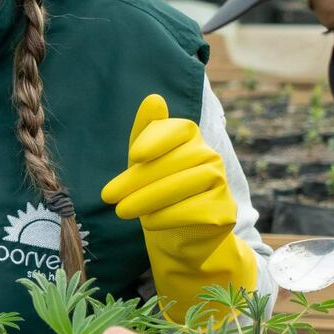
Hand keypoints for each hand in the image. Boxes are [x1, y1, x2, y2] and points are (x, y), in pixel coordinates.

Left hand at [102, 94, 235, 230]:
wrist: (178, 234)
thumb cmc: (156, 189)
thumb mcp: (144, 160)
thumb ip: (146, 131)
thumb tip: (153, 99)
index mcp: (191, 138)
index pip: (178, 130)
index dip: (157, 140)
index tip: (134, 156)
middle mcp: (211, 155)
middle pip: (175, 161)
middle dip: (137, 180)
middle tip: (108, 197)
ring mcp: (221, 182)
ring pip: (184, 185)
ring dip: (148, 199)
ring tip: (122, 211)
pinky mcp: (224, 210)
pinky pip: (195, 210)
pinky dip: (167, 216)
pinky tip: (148, 222)